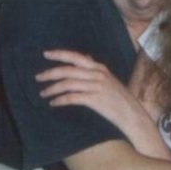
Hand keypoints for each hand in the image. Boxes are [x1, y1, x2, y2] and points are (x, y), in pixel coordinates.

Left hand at [36, 50, 170, 158]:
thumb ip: (96, 69)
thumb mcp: (109, 79)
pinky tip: (53, 103)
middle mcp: (98, 75)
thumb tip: (86, 57)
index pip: (76, 57)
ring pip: (68, 84)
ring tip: (43, 94)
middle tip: (38, 78)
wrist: (132, 115)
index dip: (59, 54)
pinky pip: (72, 98)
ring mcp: (96, 87)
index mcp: (99, 68)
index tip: (45, 54)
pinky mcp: (95, 100)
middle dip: (50, 73)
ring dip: (52, 89)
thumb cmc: (119, 99)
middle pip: (68, 70)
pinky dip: (60, 100)